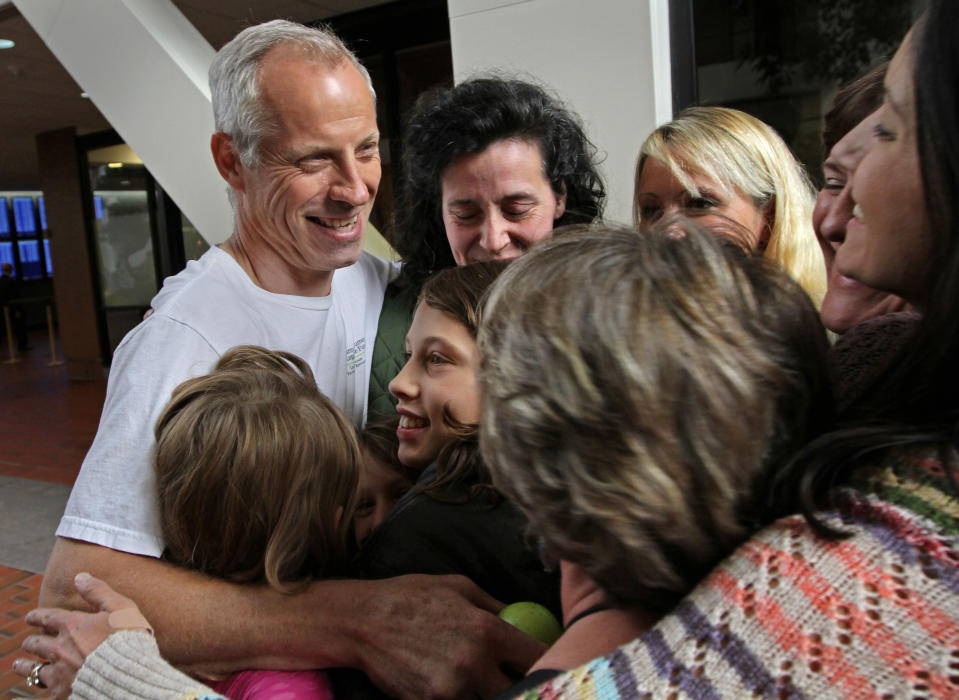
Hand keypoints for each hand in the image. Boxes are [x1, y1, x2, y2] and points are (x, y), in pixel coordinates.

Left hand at [13, 572, 152, 698]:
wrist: (129, 674)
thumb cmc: (130, 639)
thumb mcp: (121, 608)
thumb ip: (99, 592)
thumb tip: (80, 577)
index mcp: (73, 626)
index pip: (46, 618)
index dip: (36, 616)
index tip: (30, 617)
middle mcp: (60, 649)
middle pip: (35, 644)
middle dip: (31, 642)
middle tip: (29, 643)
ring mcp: (59, 673)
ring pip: (32, 669)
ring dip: (25, 666)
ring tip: (20, 665)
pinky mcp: (61, 694)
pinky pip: (41, 692)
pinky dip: (35, 691)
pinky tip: (33, 692)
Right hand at [351, 574, 546, 698]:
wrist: (362, 620)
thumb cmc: (412, 596)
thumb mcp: (460, 587)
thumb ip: (495, 607)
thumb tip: (524, 618)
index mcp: (487, 630)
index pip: (537, 656)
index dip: (551, 660)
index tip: (553, 661)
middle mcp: (473, 663)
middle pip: (519, 689)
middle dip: (525, 684)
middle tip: (524, 677)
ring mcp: (451, 689)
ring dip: (494, 692)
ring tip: (488, 681)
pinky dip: (466, 698)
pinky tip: (463, 686)